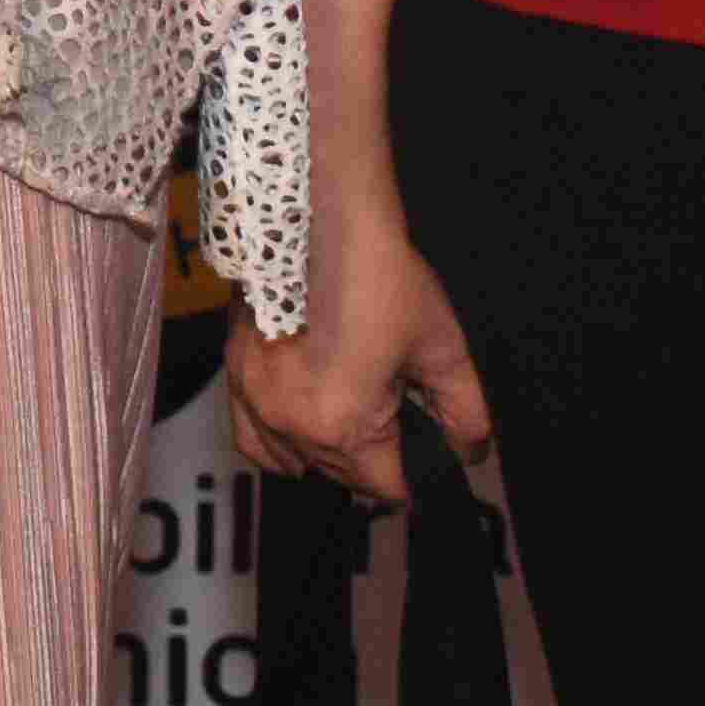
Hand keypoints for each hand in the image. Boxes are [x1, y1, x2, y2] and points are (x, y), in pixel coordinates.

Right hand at [222, 180, 494, 506]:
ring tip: (353, 412)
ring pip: (298, 463)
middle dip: (374, 456)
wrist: (320, 218)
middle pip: (342, 477)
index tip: (425, 450)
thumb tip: (471, 455)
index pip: (387, 487)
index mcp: (342, 426)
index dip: (415, 475)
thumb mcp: (441, 346)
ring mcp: (255, 401)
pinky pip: (252, 439)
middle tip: (394, 410)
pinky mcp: (233, 375)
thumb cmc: (384, 279)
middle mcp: (291, 426)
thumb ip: (464, 411)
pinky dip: (278, 444)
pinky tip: (303, 423)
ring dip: (328, 452)